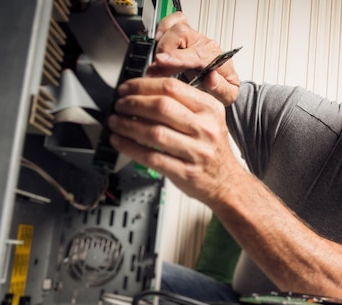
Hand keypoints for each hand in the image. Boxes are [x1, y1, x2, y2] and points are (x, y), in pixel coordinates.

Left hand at [107, 77, 243, 204]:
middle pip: (161, 107)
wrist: (226, 182)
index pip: (172, 88)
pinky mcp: (185, 172)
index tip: (127, 88)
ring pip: (154, 133)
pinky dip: (130, 147)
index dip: (142, 86)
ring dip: (127, 125)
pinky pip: (151, 157)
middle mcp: (205, 128)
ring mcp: (196, 152)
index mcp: (210, 109)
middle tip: (119, 105)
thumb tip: (141, 93)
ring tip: (115, 122)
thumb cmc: (211, 150)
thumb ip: (181, 104)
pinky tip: (120, 141)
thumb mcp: (207, 119)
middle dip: (133, 103)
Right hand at [145, 12, 239, 105]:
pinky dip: (164, 27)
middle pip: (181, 35)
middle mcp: (204, 44)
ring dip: (162, 42)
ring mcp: (194, 38)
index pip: (194, 54)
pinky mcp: (186, 35)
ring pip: (175, 27)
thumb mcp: (227, 96)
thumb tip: (211, 78)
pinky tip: (158, 39)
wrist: (223, 84)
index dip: (174, 57)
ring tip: (157, 60)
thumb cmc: (222, 89)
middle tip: (155, 70)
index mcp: (215, 58)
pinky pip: (175, 21)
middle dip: (164, 52)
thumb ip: (221, 89)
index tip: (160, 61)